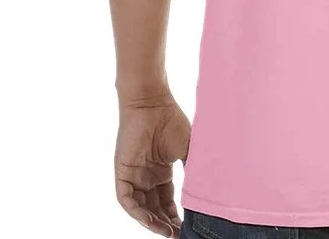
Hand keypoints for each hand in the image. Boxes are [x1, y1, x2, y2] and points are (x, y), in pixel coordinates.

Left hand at [115, 93, 190, 236]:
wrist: (152, 102)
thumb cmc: (170, 120)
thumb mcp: (187, 149)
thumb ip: (193, 169)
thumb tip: (206, 191)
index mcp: (161, 171)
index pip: (167, 201)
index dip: (176, 215)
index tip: (188, 225)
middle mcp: (146, 176)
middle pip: (155, 208)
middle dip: (165, 223)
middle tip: (179, 233)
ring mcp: (134, 175)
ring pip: (141, 208)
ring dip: (152, 222)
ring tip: (168, 232)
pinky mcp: (122, 173)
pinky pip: (127, 200)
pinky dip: (137, 212)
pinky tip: (150, 221)